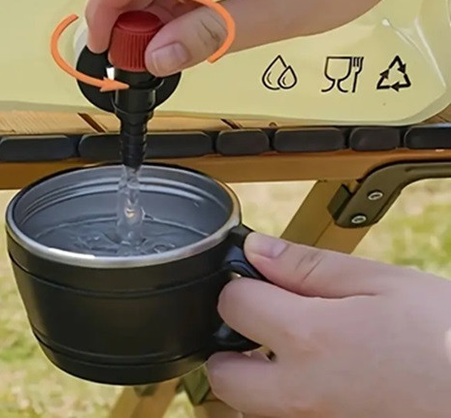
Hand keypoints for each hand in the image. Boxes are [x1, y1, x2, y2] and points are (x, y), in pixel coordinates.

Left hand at [206, 233, 450, 416]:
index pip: (232, 305)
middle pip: (223, 376)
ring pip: (255, 407)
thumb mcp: (384, 283)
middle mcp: (303, 396)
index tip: (259, 280)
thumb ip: (309, 266)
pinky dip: (295, 400)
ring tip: (306, 352)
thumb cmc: (449, 339)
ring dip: (261, 379)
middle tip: (265, 323)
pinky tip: (330, 379)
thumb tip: (256, 250)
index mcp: (311, 339)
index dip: (241, 284)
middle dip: (231, 345)